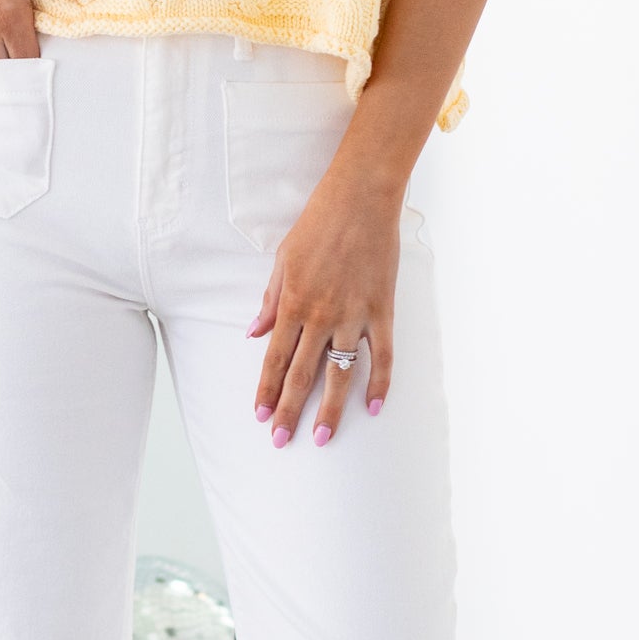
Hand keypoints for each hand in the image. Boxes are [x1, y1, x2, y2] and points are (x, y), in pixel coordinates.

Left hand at [246, 163, 404, 445]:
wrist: (361, 198)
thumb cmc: (318, 224)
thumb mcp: (282, 259)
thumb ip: (270, 300)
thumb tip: (255, 333)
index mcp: (293, 303)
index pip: (275, 358)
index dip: (266, 390)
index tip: (260, 416)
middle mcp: (322, 316)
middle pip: (303, 374)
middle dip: (289, 411)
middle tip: (280, 441)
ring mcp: (355, 316)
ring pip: (341, 373)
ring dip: (331, 408)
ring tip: (324, 437)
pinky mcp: (383, 311)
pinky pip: (383, 355)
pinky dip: (380, 383)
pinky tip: (375, 408)